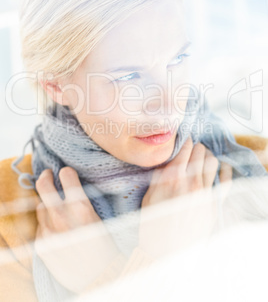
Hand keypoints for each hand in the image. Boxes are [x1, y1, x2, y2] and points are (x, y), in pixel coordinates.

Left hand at [34, 167, 119, 293]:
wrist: (99, 277)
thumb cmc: (106, 247)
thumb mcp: (100, 217)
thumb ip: (83, 201)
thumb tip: (73, 188)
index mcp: (80, 207)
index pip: (66, 175)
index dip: (66, 172)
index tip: (66, 173)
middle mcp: (61, 217)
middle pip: (43, 185)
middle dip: (45, 176)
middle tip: (48, 175)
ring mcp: (48, 232)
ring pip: (39, 207)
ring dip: (46, 204)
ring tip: (55, 208)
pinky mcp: (42, 246)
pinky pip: (40, 227)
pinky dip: (46, 225)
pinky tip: (57, 230)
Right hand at [138, 137, 231, 258]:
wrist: (166, 252)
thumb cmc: (153, 226)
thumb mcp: (148, 197)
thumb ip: (159, 175)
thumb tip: (168, 160)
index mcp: (173, 178)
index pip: (185, 147)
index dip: (184, 140)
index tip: (183, 139)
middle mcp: (191, 182)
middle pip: (200, 151)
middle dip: (195, 147)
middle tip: (191, 149)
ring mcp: (205, 193)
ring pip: (213, 162)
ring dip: (207, 156)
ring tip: (202, 158)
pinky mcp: (214, 205)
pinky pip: (226, 181)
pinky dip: (225, 170)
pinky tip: (222, 167)